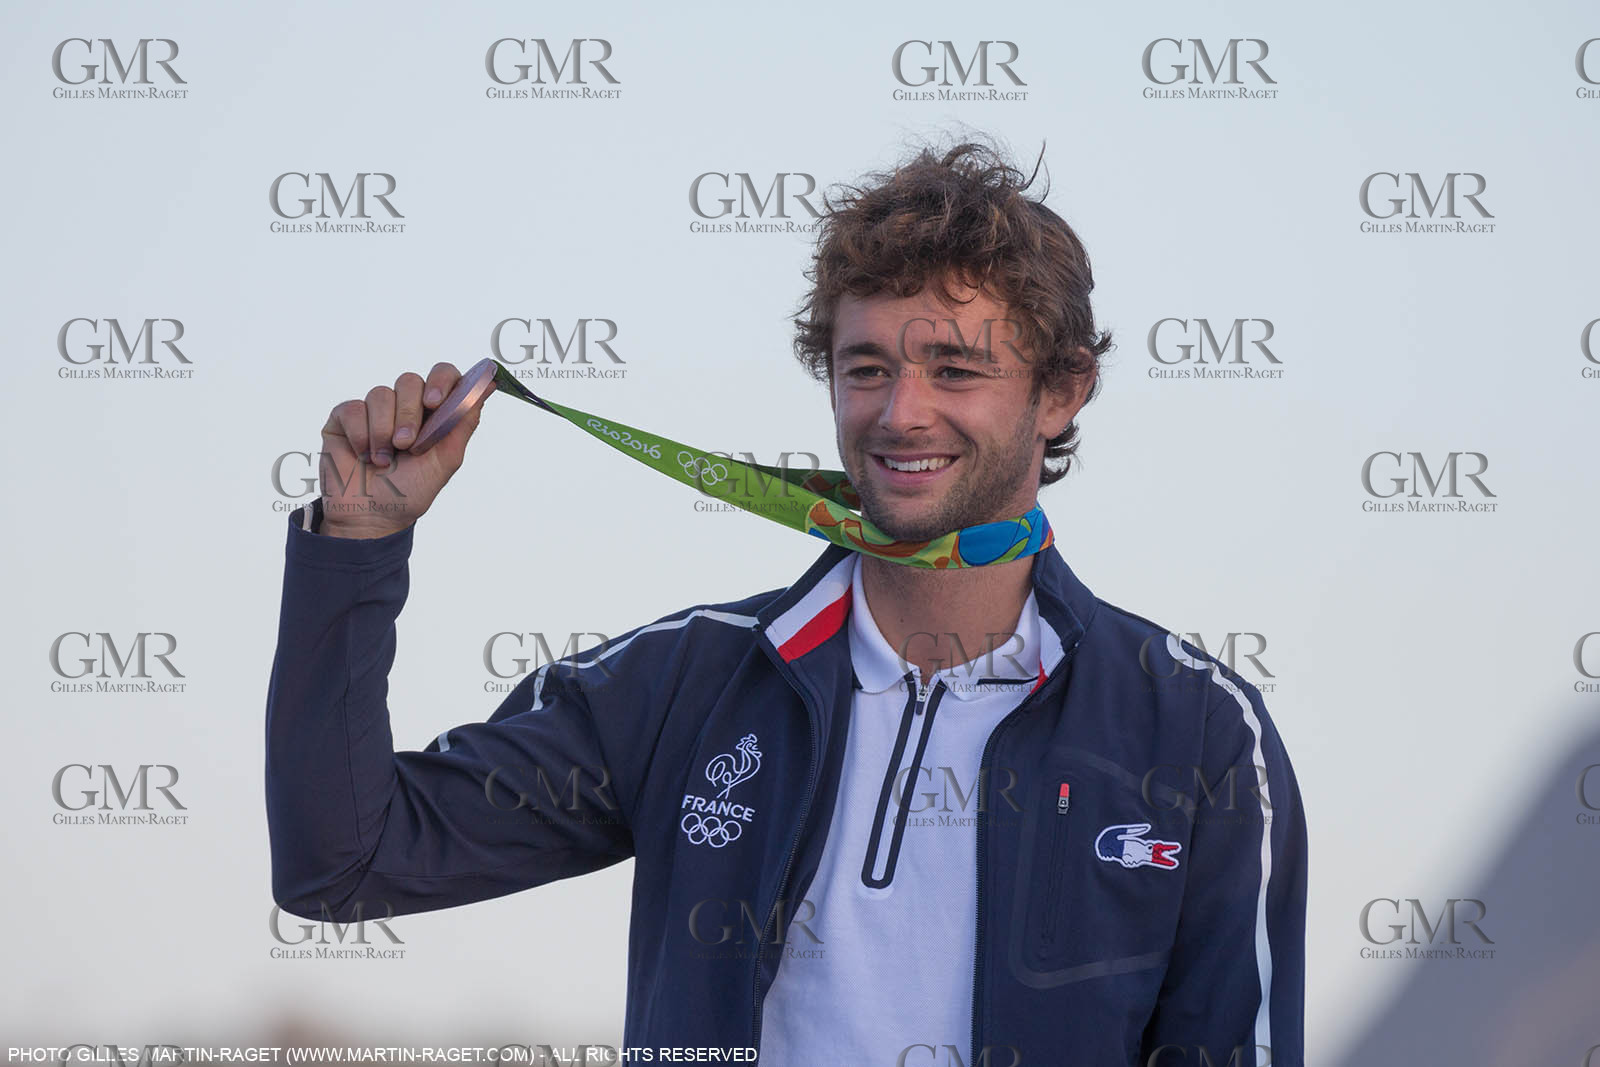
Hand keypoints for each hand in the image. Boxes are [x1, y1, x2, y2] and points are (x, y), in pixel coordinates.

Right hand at [316, 362, 485, 537]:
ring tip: (383, 460)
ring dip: (383, 430)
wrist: (371, 517)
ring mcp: (374, 410)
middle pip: (410, 381)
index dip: (441, 380)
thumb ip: (463, 423)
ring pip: (381, 394)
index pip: (442, 376)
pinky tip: (364, 455)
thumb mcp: (446, 460)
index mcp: (432, 414)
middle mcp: (403, 407)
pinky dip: (361, 435)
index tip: (435, 402)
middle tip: (405, 445)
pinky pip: (353, 408)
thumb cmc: (410, 492)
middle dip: (409, 414)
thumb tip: (486, 386)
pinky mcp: (345, 417)